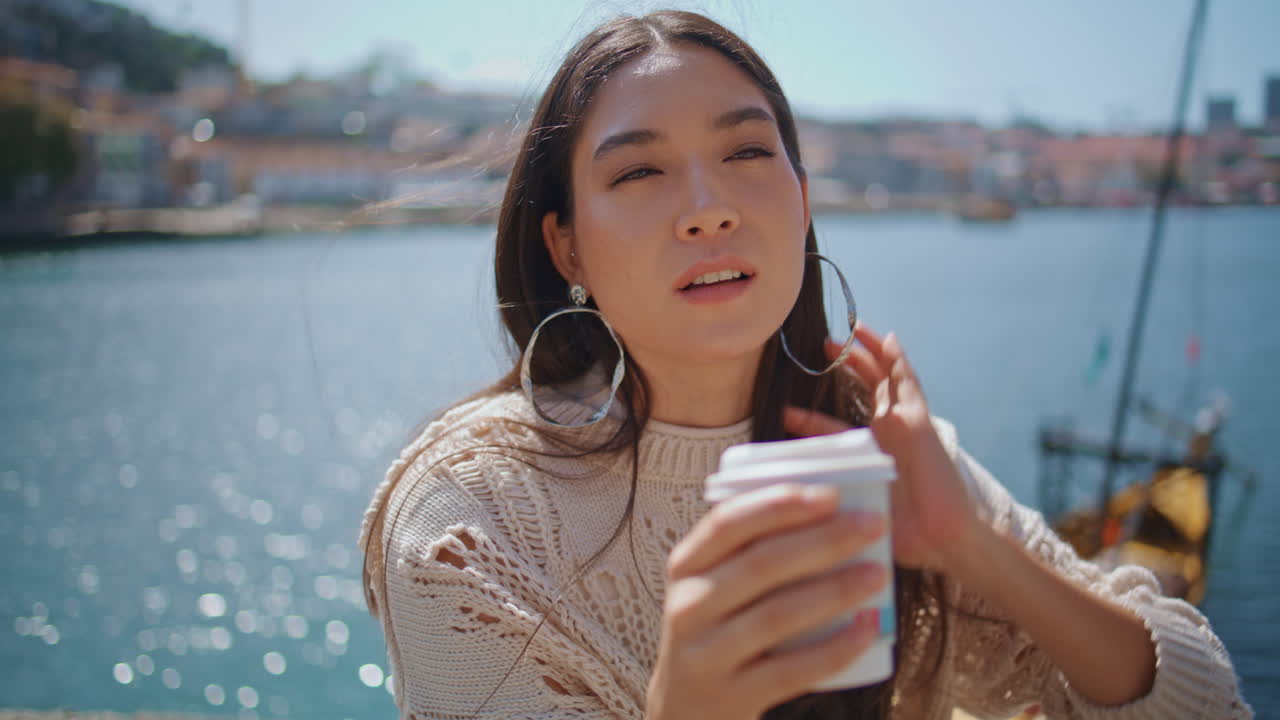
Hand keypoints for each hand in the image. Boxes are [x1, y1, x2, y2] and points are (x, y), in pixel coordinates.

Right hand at [646, 484, 888, 719]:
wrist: (687, 707)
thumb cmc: (720, 627)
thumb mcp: (716, 583)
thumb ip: (752, 548)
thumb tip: (831, 503)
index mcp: (687, 565)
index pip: (728, 523)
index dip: (779, 504)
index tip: (831, 494)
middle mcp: (689, 606)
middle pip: (760, 564)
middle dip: (823, 539)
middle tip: (873, 525)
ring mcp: (706, 654)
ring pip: (777, 615)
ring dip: (834, 590)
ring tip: (879, 573)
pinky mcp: (732, 695)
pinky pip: (791, 671)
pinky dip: (834, 648)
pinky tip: (867, 628)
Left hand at [782, 323, 980, 571]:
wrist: (941, 540)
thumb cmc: (899, 533)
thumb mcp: (852, 508)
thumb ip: (827, 496)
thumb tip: (789, 499)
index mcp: (869, 455)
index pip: (834, 428)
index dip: (810, 419)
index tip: (785, 410)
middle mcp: (886, 434)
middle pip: (865, 388)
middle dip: (845, 364)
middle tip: (822, 343)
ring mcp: (904, 425)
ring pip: (884, 377)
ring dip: (868, 353)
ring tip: (853, 329)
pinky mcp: (920, 422)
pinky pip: (908, 384)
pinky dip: (898, 360)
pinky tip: (888, 339)